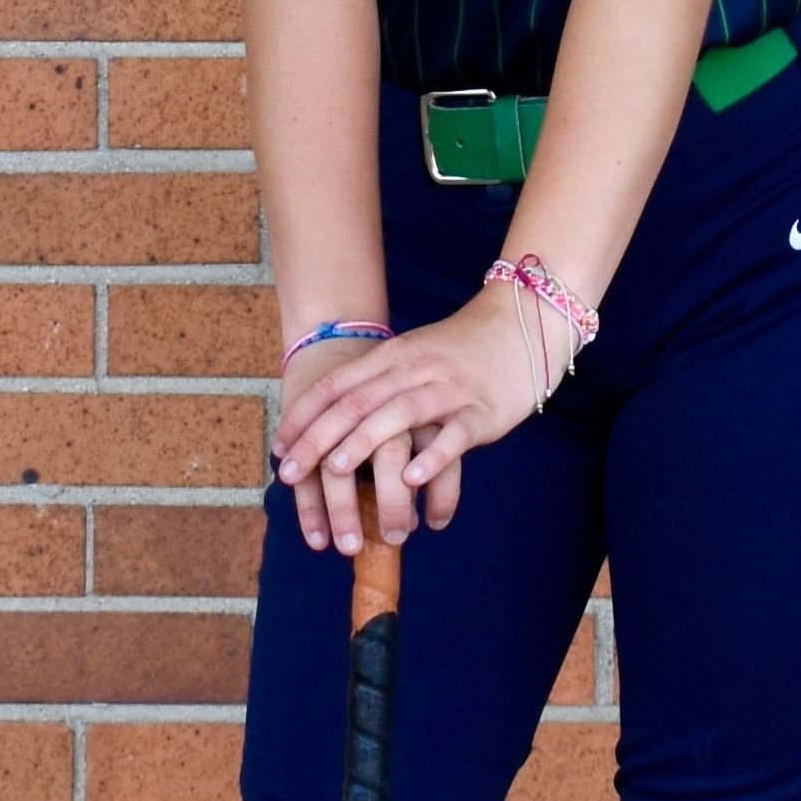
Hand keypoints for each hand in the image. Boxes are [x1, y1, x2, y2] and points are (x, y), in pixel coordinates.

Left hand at [272, 283, 572, 549]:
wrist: (524, 322)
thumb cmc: (462, 350)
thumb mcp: (413, 357)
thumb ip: (379, 383)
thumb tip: (334, 420)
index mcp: (392, 356)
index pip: (336, 385)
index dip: (303, 417)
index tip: (277, 449)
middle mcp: (414, 369)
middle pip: (357, 402)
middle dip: (318, 438)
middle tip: (289, 473)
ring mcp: (448, 389)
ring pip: (399, 414)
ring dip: (364, 442)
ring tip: (335, 471)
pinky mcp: (482, 411)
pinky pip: (454, 435)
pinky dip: (432, 456)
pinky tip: (411, 478)